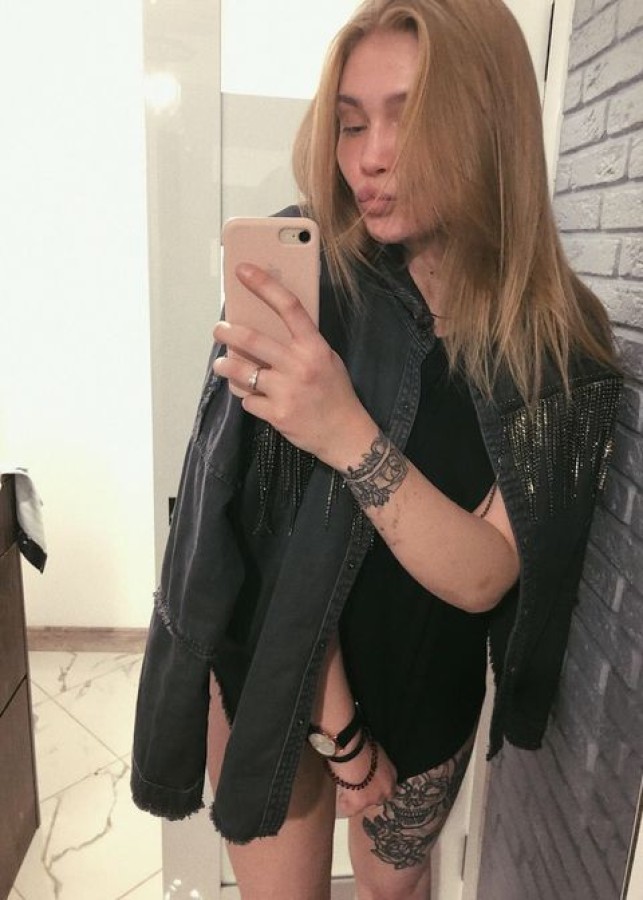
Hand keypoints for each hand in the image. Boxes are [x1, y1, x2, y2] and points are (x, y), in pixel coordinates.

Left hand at [213, 263, 375, 467]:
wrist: (345, 435)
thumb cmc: (335, 393)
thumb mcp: (327, 360)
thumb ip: (302, 345)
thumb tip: (269, 326)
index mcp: (314, 347)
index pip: (288, 307)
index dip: (264, 285)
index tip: (243, 270)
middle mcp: (300, 365)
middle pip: (253, 340)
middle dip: (228, 332)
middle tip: (219, 330)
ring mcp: (287, 391)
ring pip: (241, 372)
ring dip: (225, 366)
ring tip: (221, 364)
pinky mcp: (277, 414)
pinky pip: (248, 400)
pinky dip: (247, 398)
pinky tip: (254, 398)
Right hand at [332, 740, 396, 818]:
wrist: (354, 750)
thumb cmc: (363, 744)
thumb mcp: (376, 754)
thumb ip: (377, 765)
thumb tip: (370, 767)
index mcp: (391, 775)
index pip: (388, 789)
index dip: (378, 786)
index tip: (370, 783)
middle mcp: (386, 790)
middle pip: (378, 799)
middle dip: (369, 794)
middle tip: (358, 786)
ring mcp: (374, 798)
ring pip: (365, 805)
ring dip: (356, 797)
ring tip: (347, 788)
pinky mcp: (360, 803)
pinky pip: (350, 810)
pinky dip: (345, 803)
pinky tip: (341, 795)